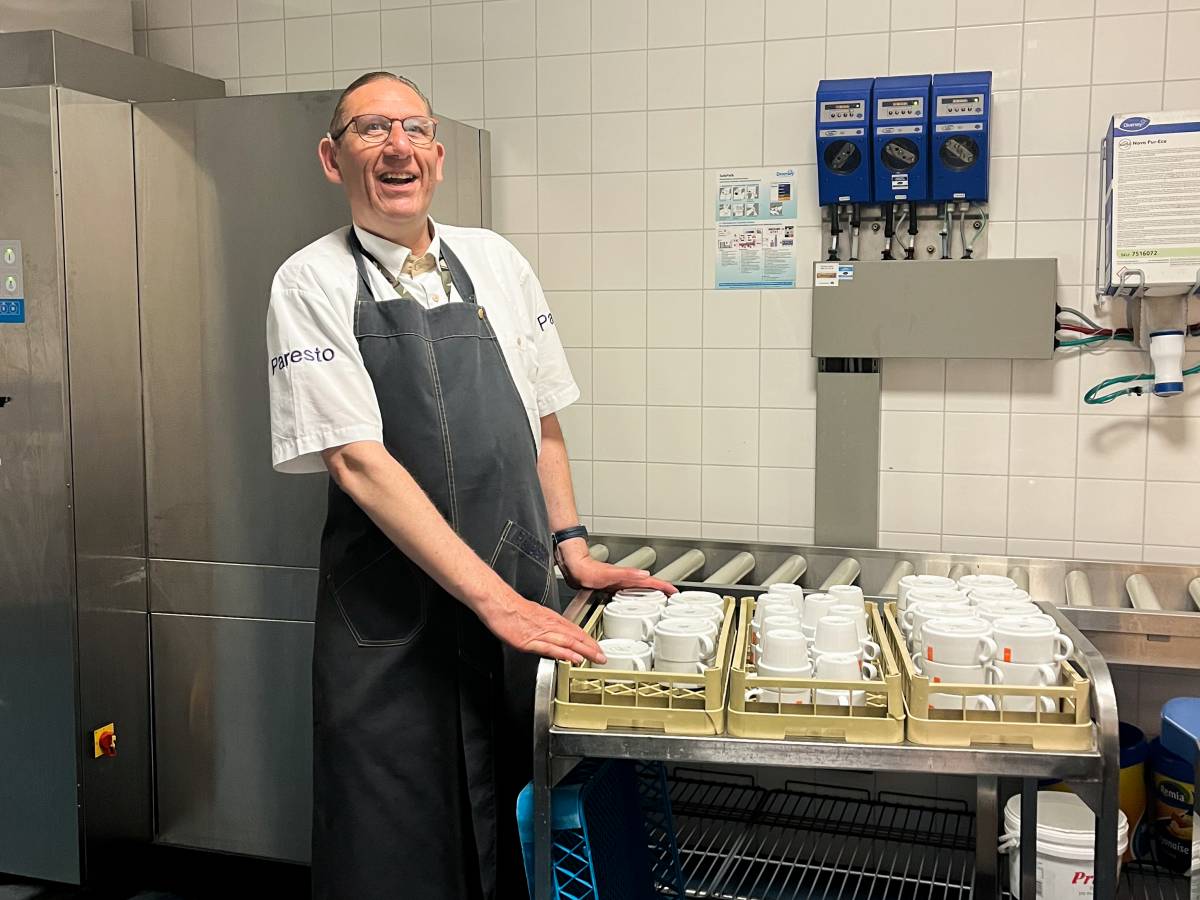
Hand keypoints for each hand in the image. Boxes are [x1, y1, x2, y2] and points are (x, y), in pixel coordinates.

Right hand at [477, 593, 606, 665]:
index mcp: (551, 619)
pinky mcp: (530, 641)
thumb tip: (554, 634)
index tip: (597, 648)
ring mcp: (541, 633)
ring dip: (584, 651)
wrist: (498, 603)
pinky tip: (574, 659)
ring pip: (568, 642)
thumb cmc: (512, 608)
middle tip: (603, 657)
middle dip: (591, 647)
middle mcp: (549, 625)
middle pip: (575, 637)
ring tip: (595, 658)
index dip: (588, 640)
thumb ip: (546, 625)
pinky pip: (551, 648)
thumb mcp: (535, 615)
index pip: (575, 631)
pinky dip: (565, 654)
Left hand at [558, 554, 676, 596]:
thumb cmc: (588, 570)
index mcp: (628, 577)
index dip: (664, 587)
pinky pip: (629, 593)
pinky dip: (637, 597)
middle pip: (649, 585)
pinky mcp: (612, 587)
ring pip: (640, 589)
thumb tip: (645, 575)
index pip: (651, 582)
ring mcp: (619, 583)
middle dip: (662, 591)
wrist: (575, 567)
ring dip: (652, 594)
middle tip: (672, 598)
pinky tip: (634, 602)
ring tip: (660, 601)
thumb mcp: (609, 574)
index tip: (674, 592)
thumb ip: (627, 574)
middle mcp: (625, 580)